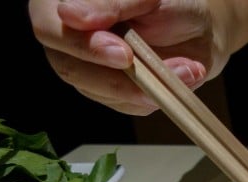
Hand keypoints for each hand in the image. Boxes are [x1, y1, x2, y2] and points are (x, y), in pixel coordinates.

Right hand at [27, 0, 247, 114]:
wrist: (199, 30)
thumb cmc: (172, 5)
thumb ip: (112, 2)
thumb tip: (69, 15)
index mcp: (64, 2)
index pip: (48, 26)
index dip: (81, 44)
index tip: (121, 52)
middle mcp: (67, 36)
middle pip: (67, 66)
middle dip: (113, 75)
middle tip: (148, 68)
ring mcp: (87, 68)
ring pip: (99, 91)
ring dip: (144, 87)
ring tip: (185, 68)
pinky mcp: (110, 93)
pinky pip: (126, 104)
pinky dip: (157, 95)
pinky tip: (182, 74)